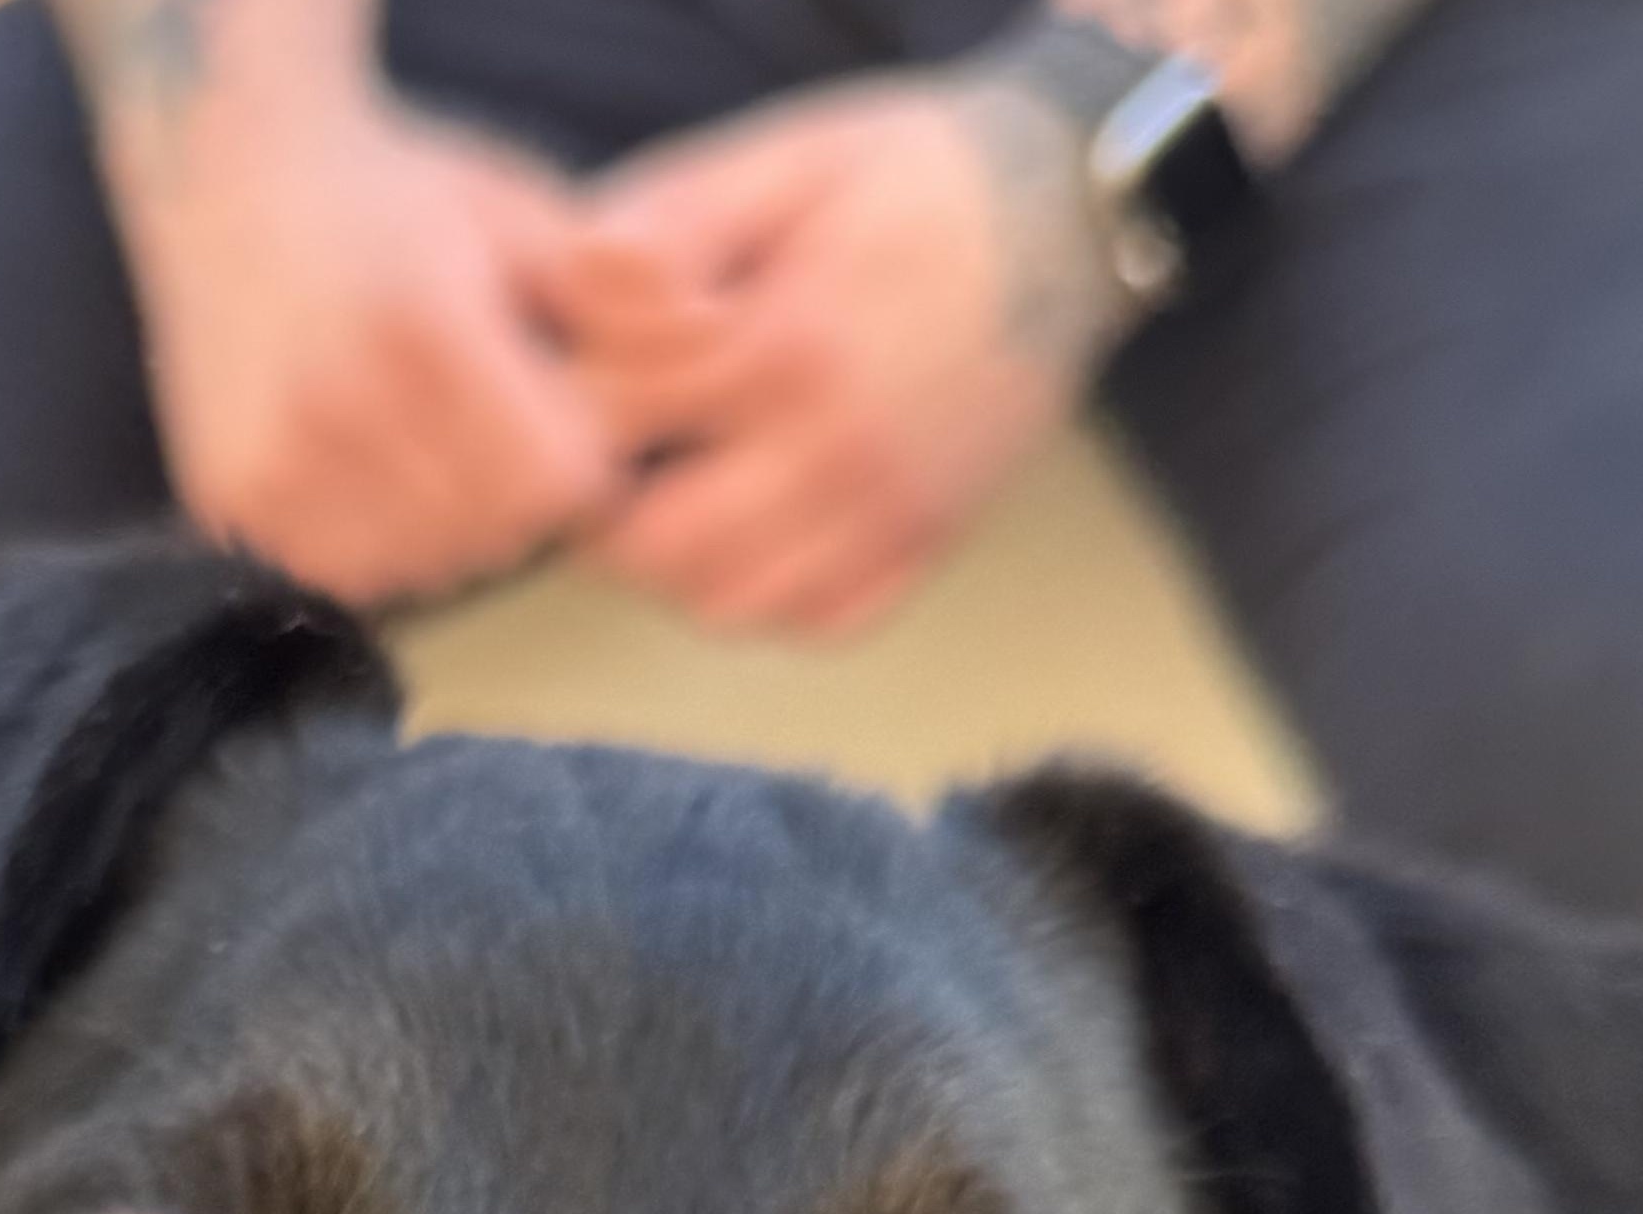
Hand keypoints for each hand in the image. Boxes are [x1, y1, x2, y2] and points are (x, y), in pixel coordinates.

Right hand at [98, 69, 621, 608]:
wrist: (233, 181)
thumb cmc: (396, 200)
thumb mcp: (515, 213)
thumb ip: (613, 287)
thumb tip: (717, 332)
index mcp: (424, 327)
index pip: (555, 480)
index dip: (581, 462)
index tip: (567, 424)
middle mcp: (340, 405)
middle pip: (493, 531)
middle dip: (518, 496)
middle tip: (496, 431)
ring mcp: (278, 463)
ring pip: (424, 566)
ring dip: (451, 529)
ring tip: (435, 448)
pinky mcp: (235, 504)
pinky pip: (351, 575)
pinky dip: (381, 544)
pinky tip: (377, 474)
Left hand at [519, 70, 1119, 640]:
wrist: (1073, 205)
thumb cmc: (916, 176)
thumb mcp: (786, 159)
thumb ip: (672, 218)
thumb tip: (569, 276)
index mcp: (790, 344)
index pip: (617, 420)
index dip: (570, 403)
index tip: (573, 383)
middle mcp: (843, 448)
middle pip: (661, 551)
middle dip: (609, 515)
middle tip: (608, 467)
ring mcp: (892, 510)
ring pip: (734, 607)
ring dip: (681, 570)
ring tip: (678, 499)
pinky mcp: (931, 542)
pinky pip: (821, 624)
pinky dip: (771, 601)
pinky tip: (757, 535)